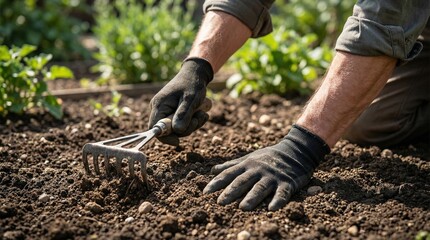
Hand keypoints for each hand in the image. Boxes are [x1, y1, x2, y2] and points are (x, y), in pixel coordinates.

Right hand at [149, 58, 212, 145]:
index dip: (165, 138)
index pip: (156, 129)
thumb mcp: (191, 99)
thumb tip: (177, 131)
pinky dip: (192, 121)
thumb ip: (184, 114)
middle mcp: (159, 108)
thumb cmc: (192, 83)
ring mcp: (166, 110)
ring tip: (203, 113)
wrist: (196, 73)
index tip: (178, 141)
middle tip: (200, 117)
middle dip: (186, 128)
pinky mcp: (173, 111)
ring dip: (192, 124)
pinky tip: (201, 113)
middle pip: (169, 130)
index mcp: (159, 105)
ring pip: (177, 128)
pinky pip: (182, 123)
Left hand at [203, 125, 329, 210]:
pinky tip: (271, 209)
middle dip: (231, 192)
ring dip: (252, 197)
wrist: (296, 150)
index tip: (205, 192)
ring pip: (260, 187)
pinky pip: (282, 192)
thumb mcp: (249, 158)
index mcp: (247, 165)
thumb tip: (213, 170)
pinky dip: (277, 200)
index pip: (229, 174)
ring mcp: (273, 176)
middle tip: (220, 202)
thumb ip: (231, 165)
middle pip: (243, 181)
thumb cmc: (269, 157)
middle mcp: (258, 170)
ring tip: (243, 208)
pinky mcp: (287, 182)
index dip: (217, 183)